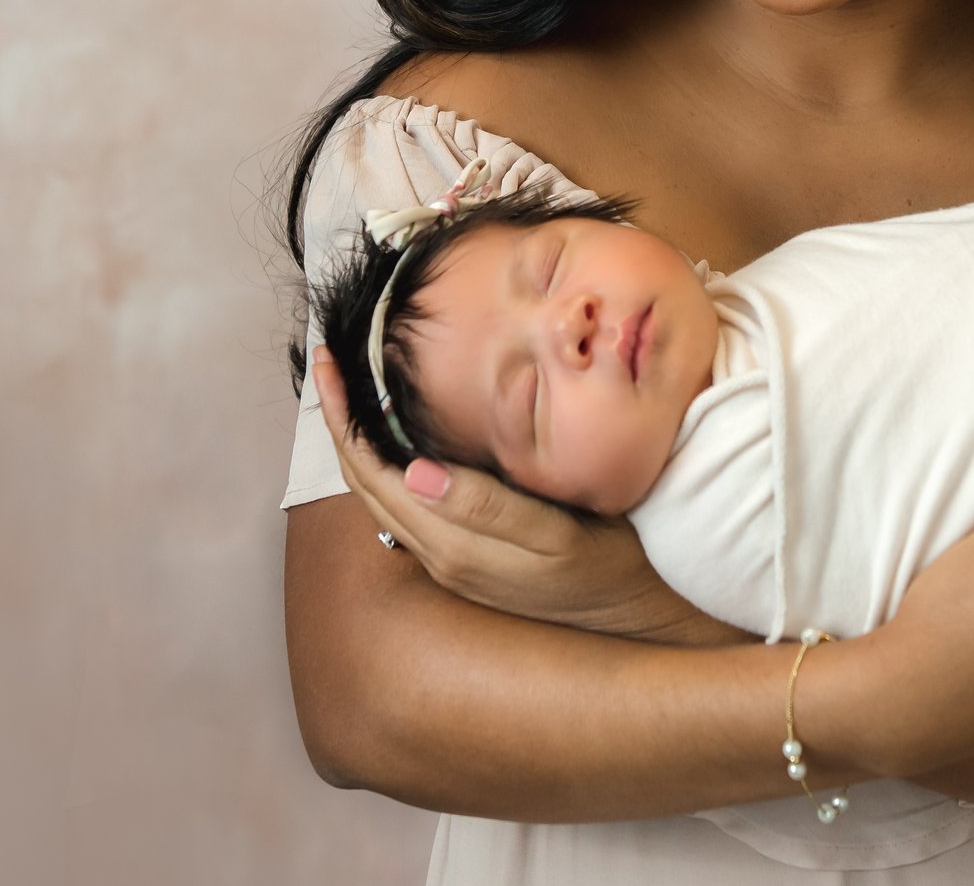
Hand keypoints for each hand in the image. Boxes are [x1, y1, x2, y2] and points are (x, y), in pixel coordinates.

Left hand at [308, 347, 742, 644]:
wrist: (644, 616)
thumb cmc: (611, 563)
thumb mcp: (556, 534)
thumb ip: (486, 506)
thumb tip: (411, 470)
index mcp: (450, 543)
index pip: (371, 470)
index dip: (344, 414)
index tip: (329, 358)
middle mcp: (438, 554)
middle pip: (364, 481)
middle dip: (341, 419)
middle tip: (330, 358)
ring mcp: (452, 558)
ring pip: (381, 494)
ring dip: (360, 439)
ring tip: (354, 386)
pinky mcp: (470, 556)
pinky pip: (407, 504)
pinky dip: (388, 460)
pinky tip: (399, 433)